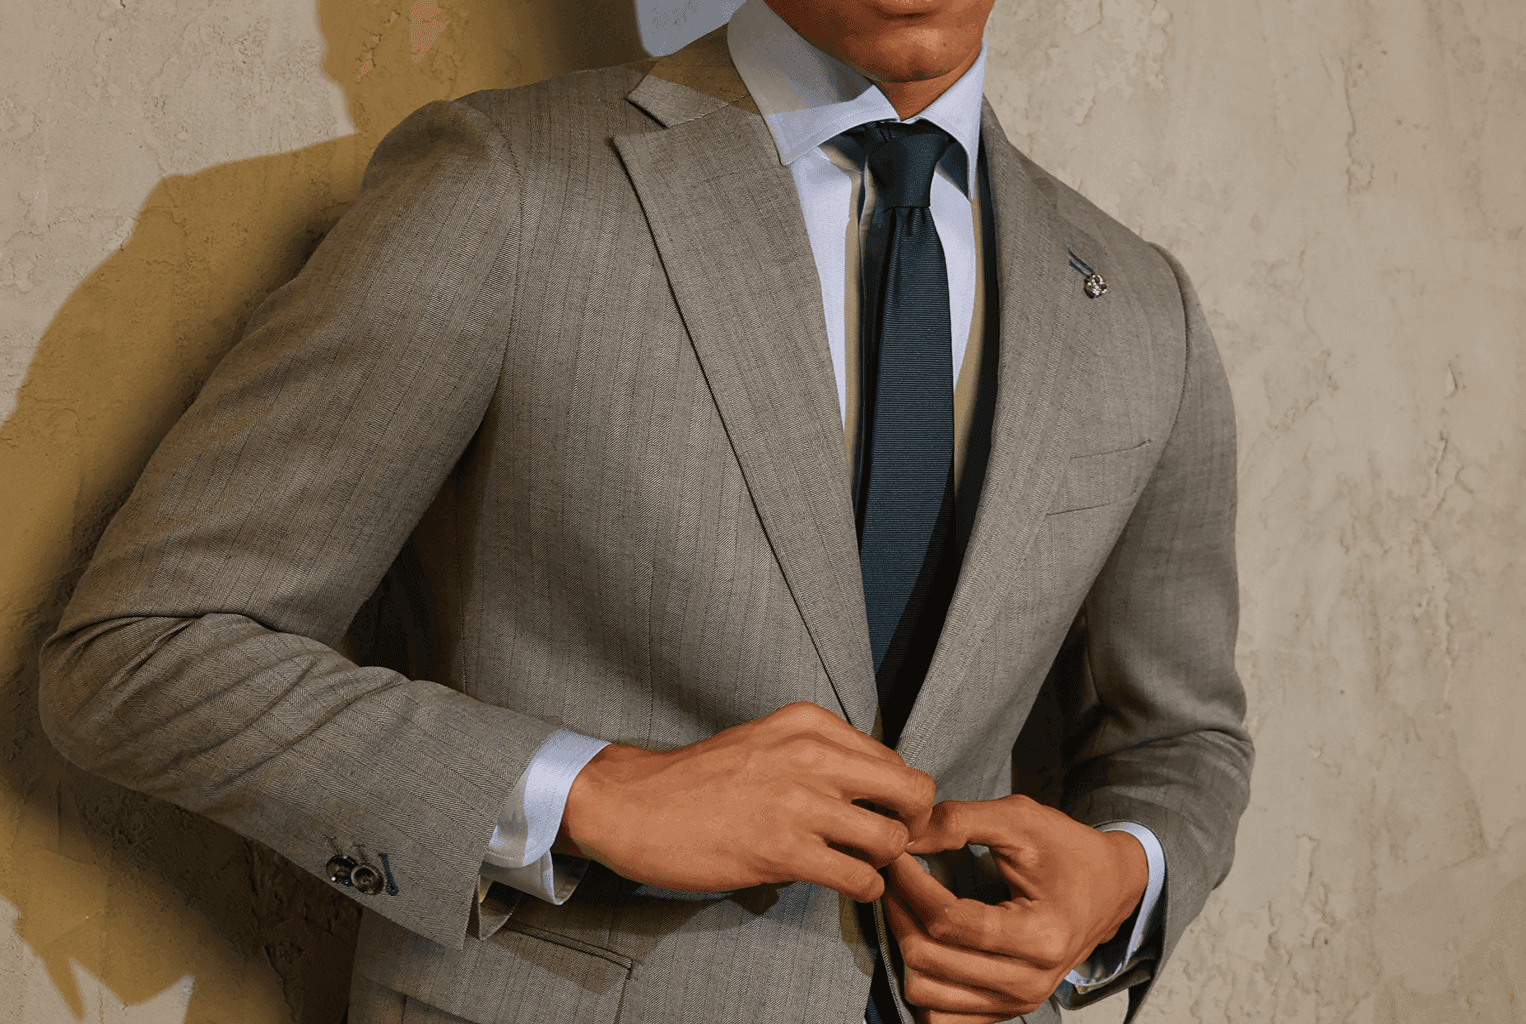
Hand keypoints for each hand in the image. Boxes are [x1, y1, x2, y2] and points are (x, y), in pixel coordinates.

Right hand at [555, 702, 934, 901]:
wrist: (635, 804)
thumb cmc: (700, 779)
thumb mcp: (767, 741)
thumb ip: (821, 757)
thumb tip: (875, 795)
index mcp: (809, 723)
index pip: (894, 760)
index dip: (898, 796)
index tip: (883, 815)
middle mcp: (812, 756)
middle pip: (912, 792)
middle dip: (912, 824)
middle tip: (889, 842)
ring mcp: (799, 803)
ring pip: (891, 839)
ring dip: (883, 861)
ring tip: (859, 865)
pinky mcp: (783, 851)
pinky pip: (859, 877)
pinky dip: (864, 888)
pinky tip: (845, 884)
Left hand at [883, 796, 1148, 1022]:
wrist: (1110, 887)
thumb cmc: (1068, 851)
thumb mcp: (1020, 819)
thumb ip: (959, 822)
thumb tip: (906, 836)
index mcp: (1040, 936)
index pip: (949, 921)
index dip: (910, 884)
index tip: (895, 854)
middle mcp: (1030, 981)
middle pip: (930, 958)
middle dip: (899, 910)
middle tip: (894, 874)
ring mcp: (1017, 1002)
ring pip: (926, 992)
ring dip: (904, 944)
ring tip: (906, 904)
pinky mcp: (1005, 1010)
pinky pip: (940, 1015)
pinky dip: (921, 977)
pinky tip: (923, 937)